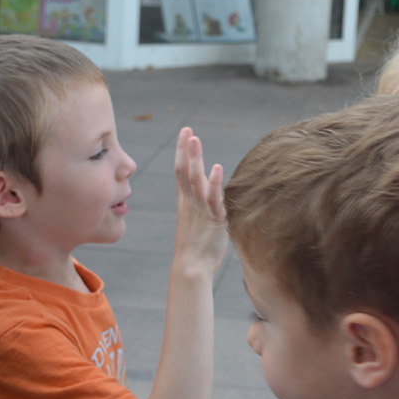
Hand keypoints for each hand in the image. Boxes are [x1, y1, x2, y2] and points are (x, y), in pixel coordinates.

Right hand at [173, 127, 226, 272]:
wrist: (191, 268)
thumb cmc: (197, 248)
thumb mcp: (199, 220)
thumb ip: (205, 203)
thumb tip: (214, 191)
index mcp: (185, 202)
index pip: (180, 172)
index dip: (182, 152)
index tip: (185, 133)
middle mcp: (190, 203)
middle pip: (184, 171)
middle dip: (185, 149)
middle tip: (187, 130)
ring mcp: (200, 210)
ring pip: (195, 180)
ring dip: (195, 159)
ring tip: (195, 140)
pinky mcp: (213, 219)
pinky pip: (213, 198)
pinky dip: (215, 182)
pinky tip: (218, 167)